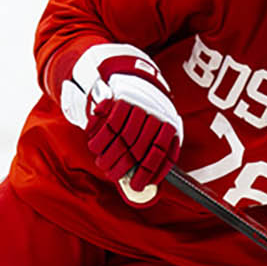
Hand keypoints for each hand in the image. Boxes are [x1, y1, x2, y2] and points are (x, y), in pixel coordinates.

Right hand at [70, 48, 182, 190]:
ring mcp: (137, 105)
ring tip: (104, 164)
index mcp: (170, 122)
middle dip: (124, 166)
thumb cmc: (144, 114)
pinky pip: (106, 124)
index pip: (160, 153)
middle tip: (114, 176)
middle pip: (138, 147)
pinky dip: (99, 139)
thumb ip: (153, 156)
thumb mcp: (156, 131)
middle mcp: (156, 113)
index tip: (138, 185)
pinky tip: (96, 147)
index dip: (148, 172)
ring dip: (109, 155)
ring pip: (121, 138)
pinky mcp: (118, 98)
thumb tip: (150, 189)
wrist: (129, 76)